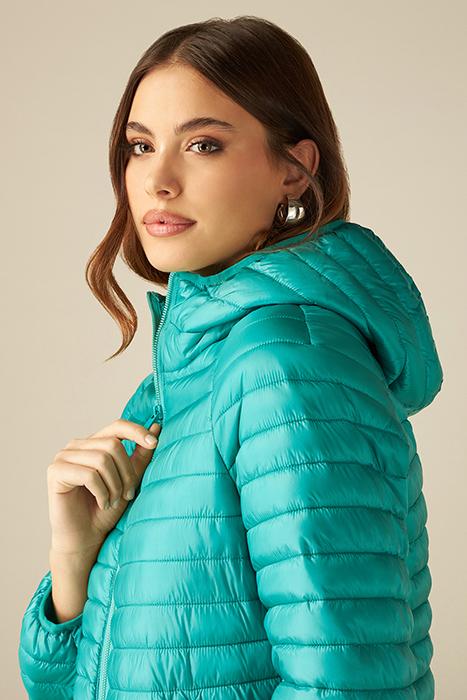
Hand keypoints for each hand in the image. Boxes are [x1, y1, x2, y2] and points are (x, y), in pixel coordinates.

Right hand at [47, 419, 160, 555]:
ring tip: (114, 501)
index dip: (137, 431)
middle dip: (127, 472)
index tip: (155, 444)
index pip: (117, 425)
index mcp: (94, 443)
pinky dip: (101, 492)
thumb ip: (140, 455)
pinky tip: (102, 503)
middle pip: (113, 445)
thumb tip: (156, 428)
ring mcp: (64, 457)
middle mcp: (77, 446)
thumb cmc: (106, 509)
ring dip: (114, 485)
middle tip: (128, 494)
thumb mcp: (129, 479)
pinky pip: (89, 475)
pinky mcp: (55, 472)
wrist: (86, 538)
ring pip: (102, 459)